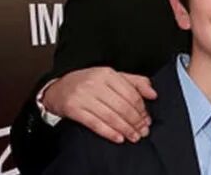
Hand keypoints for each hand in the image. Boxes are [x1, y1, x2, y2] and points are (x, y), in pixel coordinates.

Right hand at [42, 67, 156, 142]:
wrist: (57, 89)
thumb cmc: (87, 83)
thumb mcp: (111, 77)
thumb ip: (135, 82)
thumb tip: (153, 93)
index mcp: (107, 74)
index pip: (130, 93)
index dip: (141, 109)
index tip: (147, 119)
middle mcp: (95, 83)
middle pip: (122, 106)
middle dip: (136, 121)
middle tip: (143, 131)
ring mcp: (83, 96)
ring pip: (110, 116)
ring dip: (125, 129)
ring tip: (134, 136)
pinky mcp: (73, 109)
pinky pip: (95, 123)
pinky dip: (109, 132)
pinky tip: (119, 138)